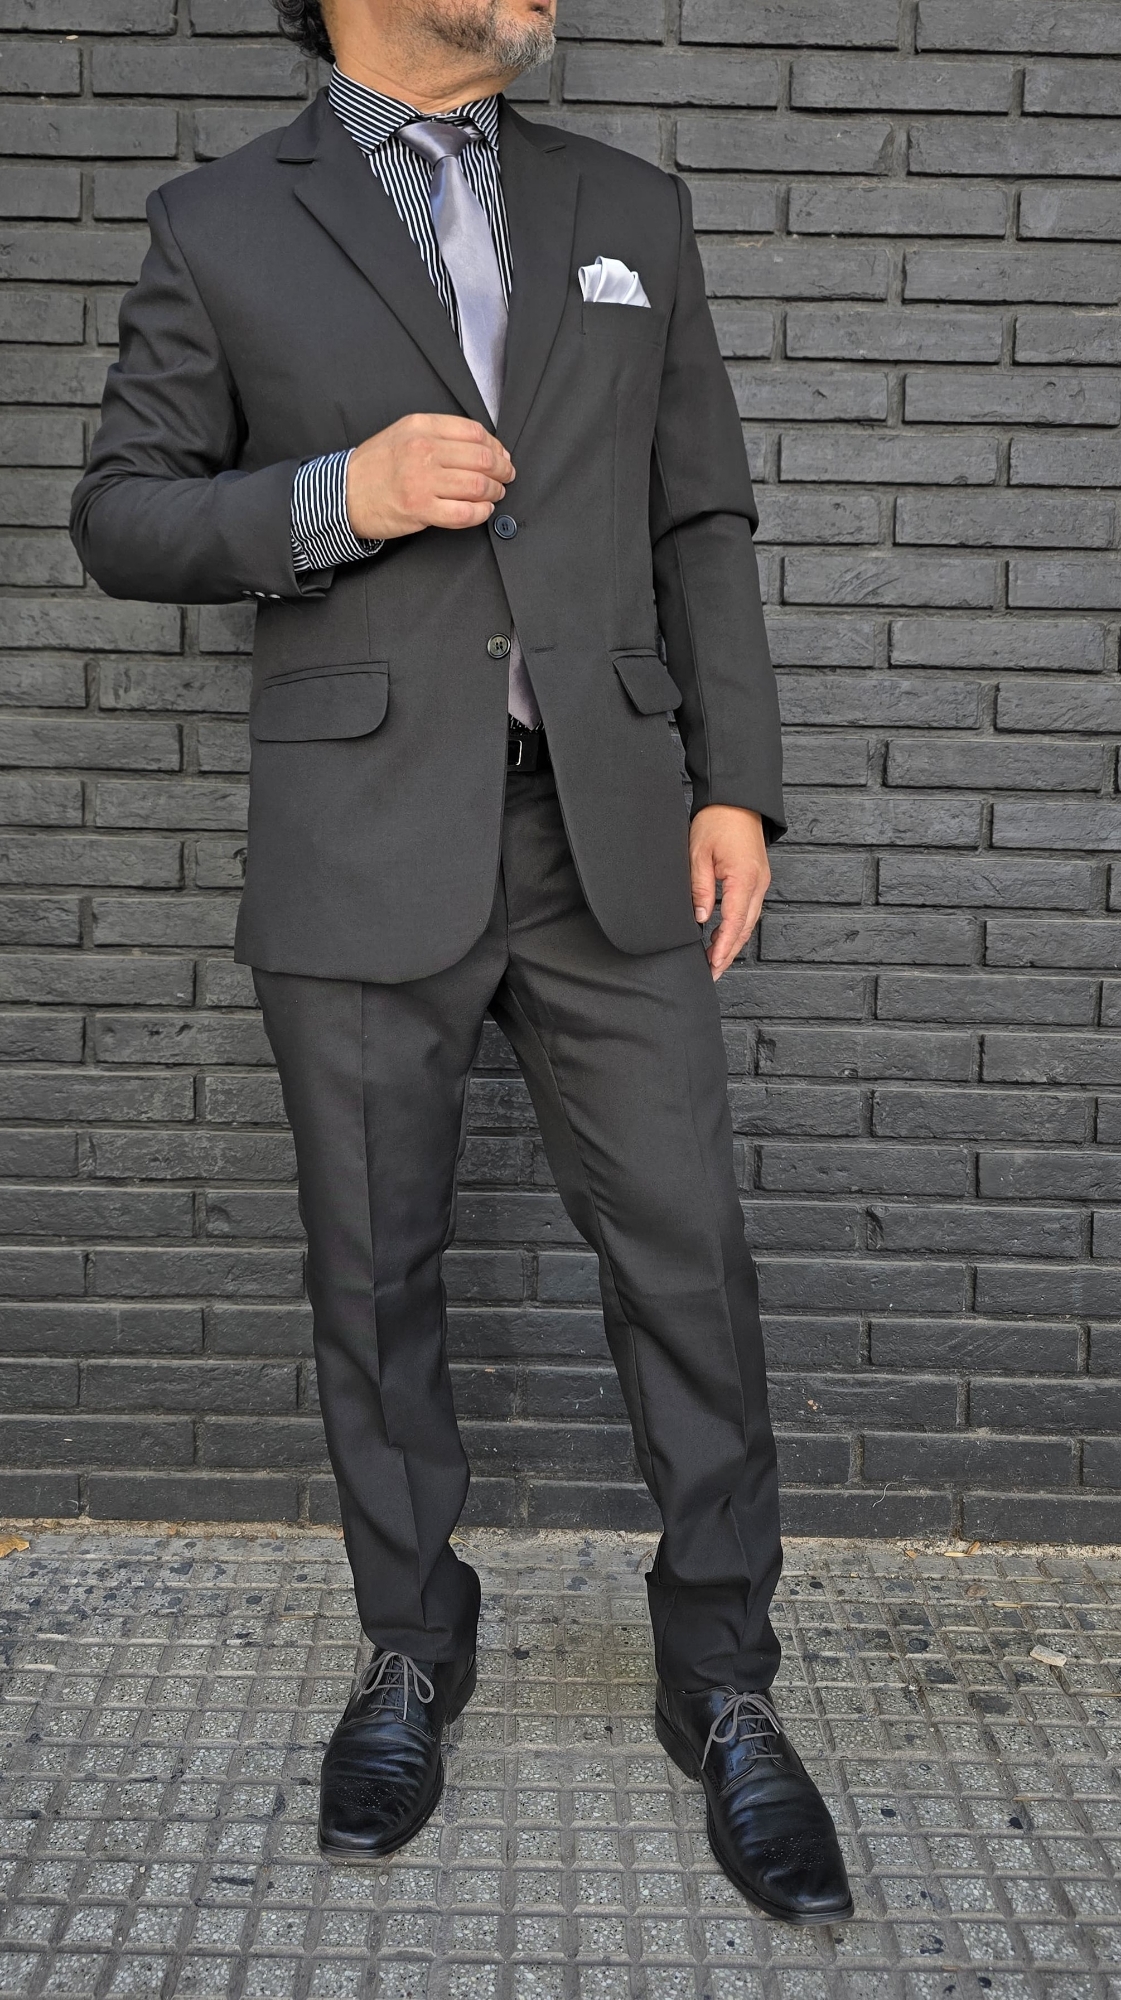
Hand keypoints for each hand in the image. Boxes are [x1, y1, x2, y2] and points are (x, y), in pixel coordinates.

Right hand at [345, 412, 514, 539]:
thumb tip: (481, 446)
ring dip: (494, 492)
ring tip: (495, 495)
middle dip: (502, 470)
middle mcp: (423, 450)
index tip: (501, 457)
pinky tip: (482, 510)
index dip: (496, 446)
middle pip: (481, 459)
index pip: (474, 432)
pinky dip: (480, 513)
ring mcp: (422, 481)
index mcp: (421, 427)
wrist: (344, 494)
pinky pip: (464, 513)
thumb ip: (438, 433)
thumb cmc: (376, 466)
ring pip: (477, 486)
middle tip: (506, 478)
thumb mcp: (404, 433)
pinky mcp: (420, 509)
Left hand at [689, 805, 769, 979]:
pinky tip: (724, 937)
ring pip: (749, 922)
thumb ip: (700, 888)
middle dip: (728, 953)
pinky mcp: (758, 880)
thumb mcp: (698, 854)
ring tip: (716, 961)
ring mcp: (761, 882)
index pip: (734, 922)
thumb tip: (702, 919)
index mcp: (744, 878)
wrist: (737, 800)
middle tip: (712, 973)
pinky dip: (737, 927)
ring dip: (733, 943)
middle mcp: (758, 883)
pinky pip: (749, 910)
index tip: (712, 965)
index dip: (723, 948)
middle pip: (745, 928)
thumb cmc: (716, 821)